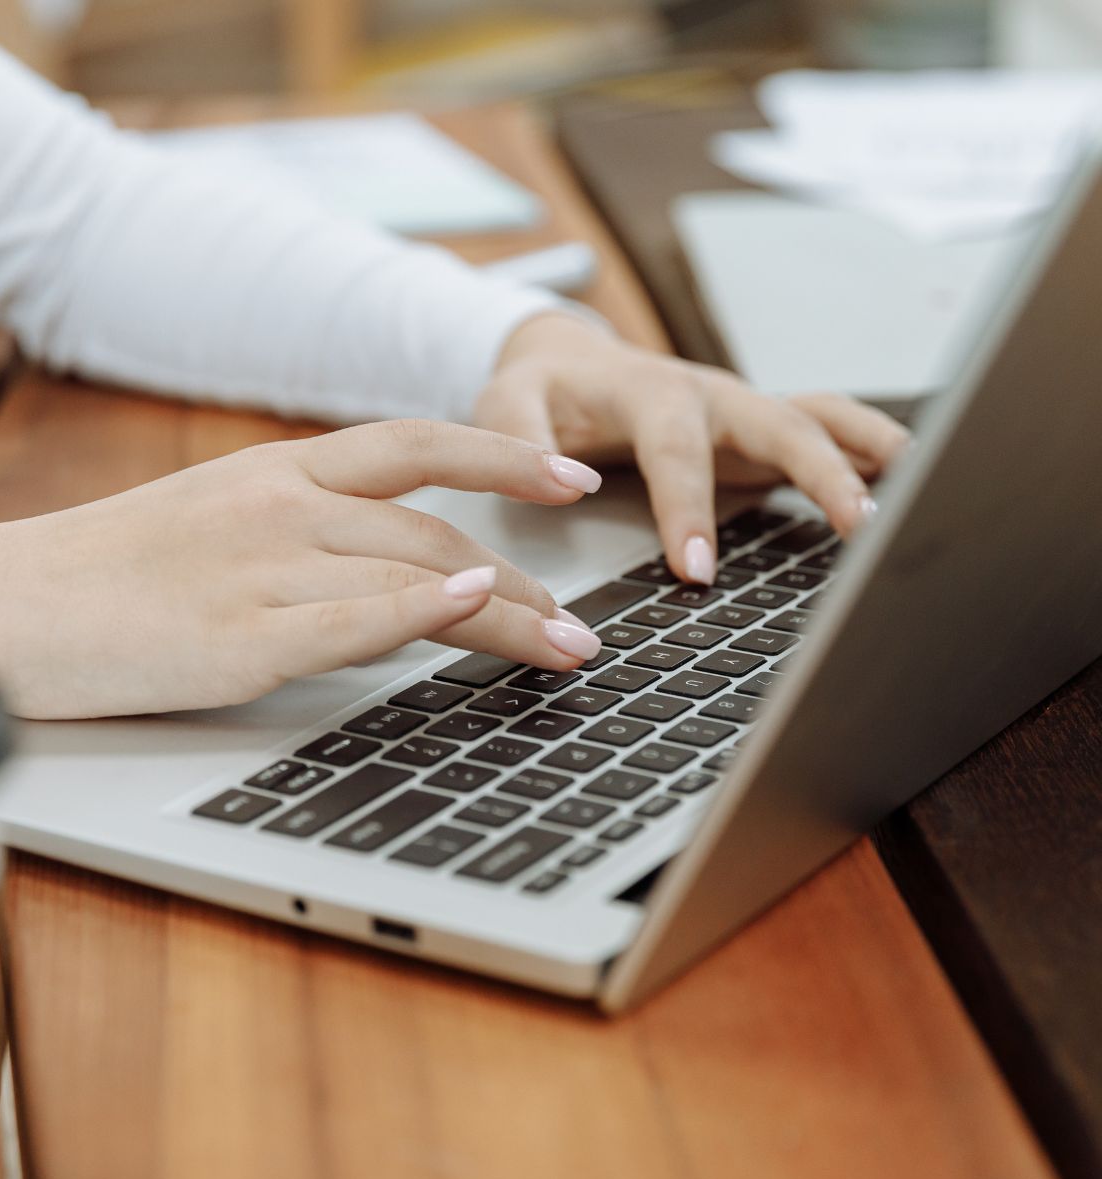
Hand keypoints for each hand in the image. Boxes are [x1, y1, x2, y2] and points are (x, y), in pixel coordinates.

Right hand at [0, 420, 605, 718]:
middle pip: (436, 530)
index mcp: (279, 470)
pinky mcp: (238, 640)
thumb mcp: (221, 516)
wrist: (8, 608)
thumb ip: (311, 526)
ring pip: (414, 576)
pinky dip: (419, 610)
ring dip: (506, 614)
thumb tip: (404, 562)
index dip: (504, 457)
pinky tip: (478, 606)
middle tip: (579, 620)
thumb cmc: (117, 568)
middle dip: (525, 579)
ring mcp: (262, 570)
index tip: (570, 480)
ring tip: (566, 647)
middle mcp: (281, 506)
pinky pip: (348, 620)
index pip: (416, 445)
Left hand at [478, 313, 910, 582]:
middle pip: (778, 424)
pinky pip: (821, 431)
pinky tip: (902, 482)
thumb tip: (565, 483)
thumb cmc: (542, 391)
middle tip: (856, 527)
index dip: (687, 508)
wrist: (570, 363)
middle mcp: (708, 396)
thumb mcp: (506, 403)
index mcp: (648, 392)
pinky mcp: (757, 431)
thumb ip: (520, 437)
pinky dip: (864, 451)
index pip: (675, 450)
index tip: (696, 571)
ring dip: (866, 451)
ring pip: (817, 417)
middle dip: (820, 472)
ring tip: (915, 489)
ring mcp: (741, 412)